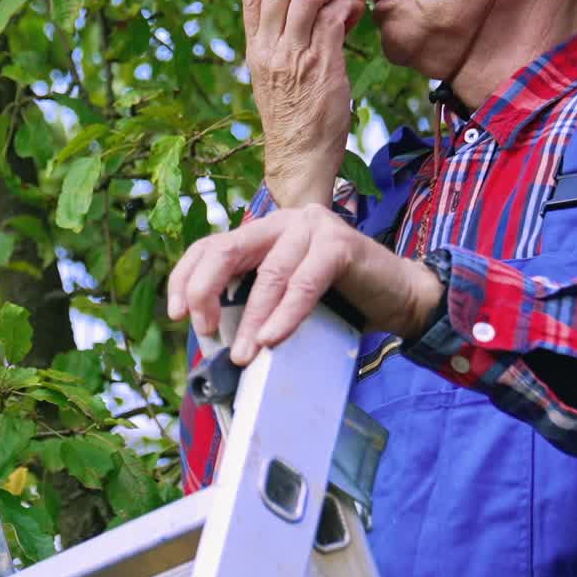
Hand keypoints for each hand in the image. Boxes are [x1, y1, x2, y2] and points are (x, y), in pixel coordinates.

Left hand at [166, 206, 443, 365]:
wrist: (401, 297)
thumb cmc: (340, 301)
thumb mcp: (283, 298)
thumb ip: (251, 301)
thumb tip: (212, 335)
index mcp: (262, 232)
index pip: (208, 247)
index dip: (184, 278)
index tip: (176, 313)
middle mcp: (282, 222)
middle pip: (224, 250)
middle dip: (204, 292)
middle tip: (204, 330)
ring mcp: (312, 227)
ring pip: (267, 275)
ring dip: (252, 320)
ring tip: (245, 354)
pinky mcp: (340, 243)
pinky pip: (303, 284)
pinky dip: (285, 315)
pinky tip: (273, 339)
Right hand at [243, 0, 364, 206]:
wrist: (300, 156)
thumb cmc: (294, 117)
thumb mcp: (276, 76)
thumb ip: (284, 43)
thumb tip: (308, 9)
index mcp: (255, 49)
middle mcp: (270, 49)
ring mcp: (295, 57)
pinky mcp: (323, 66)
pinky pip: (335, 19)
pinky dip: (347, 3)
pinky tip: (357, 6)